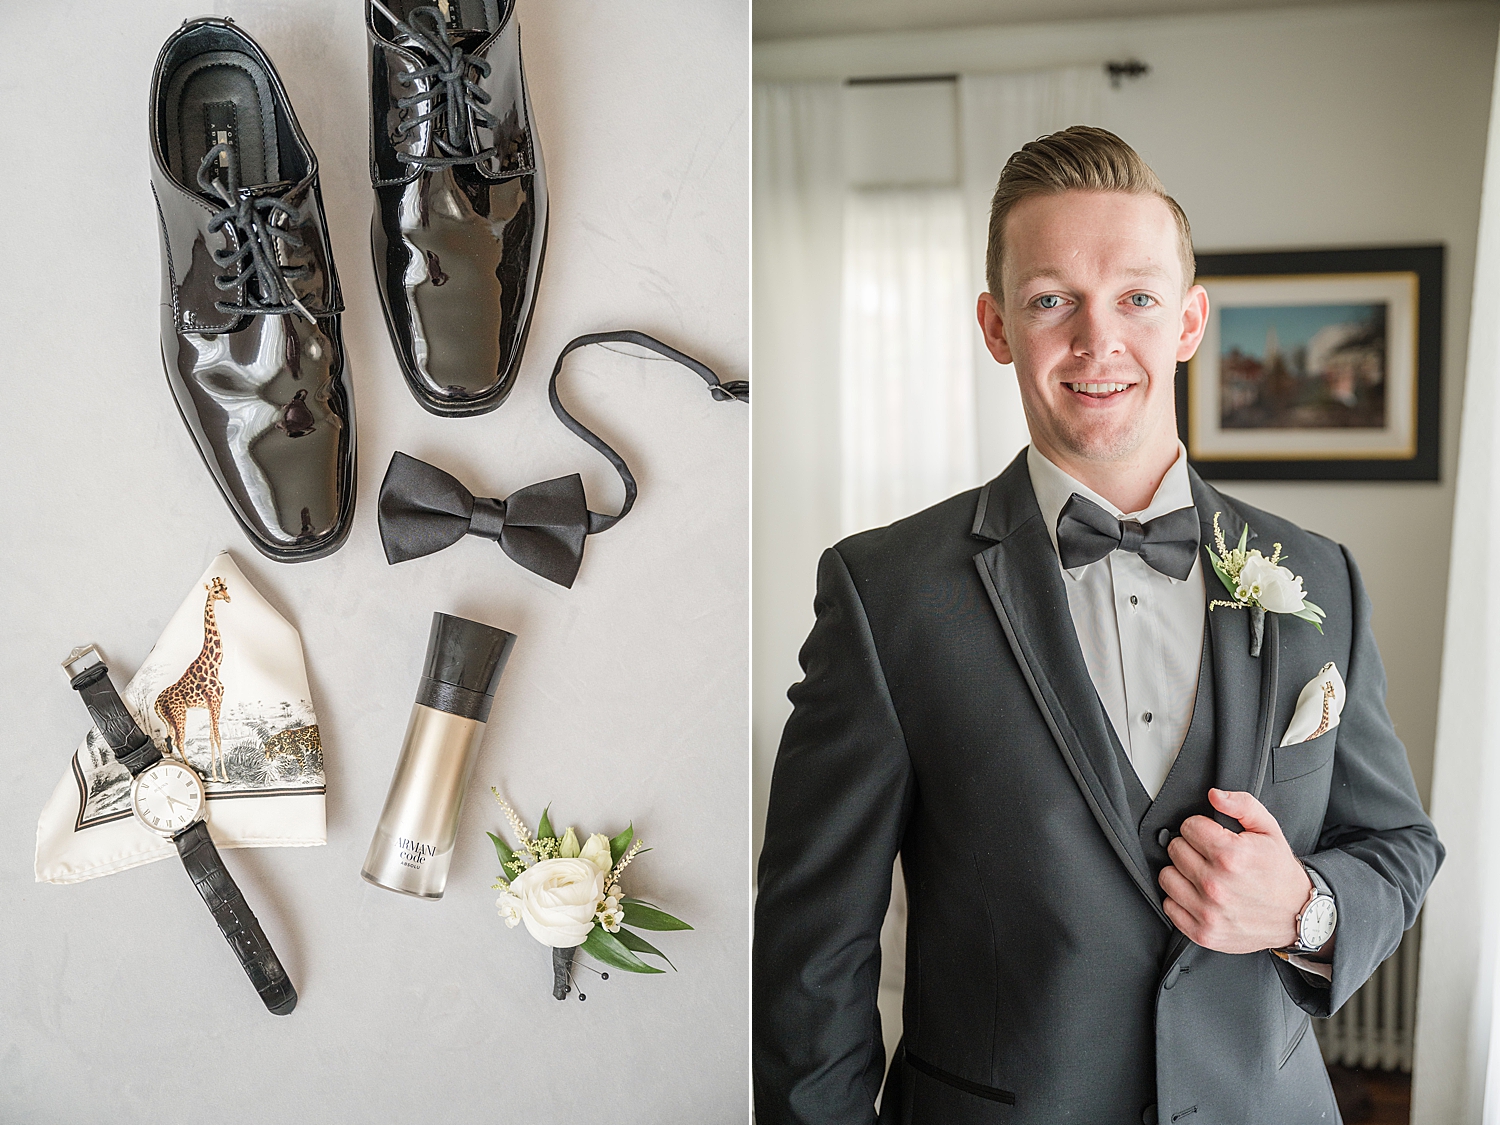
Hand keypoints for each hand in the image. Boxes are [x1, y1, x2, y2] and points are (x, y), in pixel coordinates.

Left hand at [1158, 788, 1310, 953]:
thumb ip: (1242, 805)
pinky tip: (1199, 895)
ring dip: (1181, 873)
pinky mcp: (1203, 932)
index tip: (1212, 836)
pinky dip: (1180, 900)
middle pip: (1175, 849)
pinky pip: (1169, 906)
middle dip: (1191, 848)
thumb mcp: (1269, 830)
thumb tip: (1215, 795)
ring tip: (1203, 874)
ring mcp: (1208, 911)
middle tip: (1210, 856)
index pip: (1188, 826)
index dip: (1200, 827)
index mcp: (1231, 856)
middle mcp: (1216, 885)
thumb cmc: (1280, 873)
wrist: (1298, 916)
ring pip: (1167, 877)